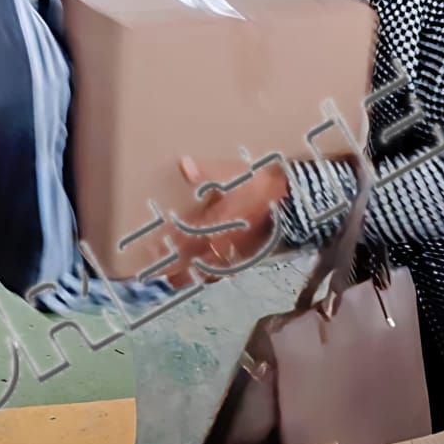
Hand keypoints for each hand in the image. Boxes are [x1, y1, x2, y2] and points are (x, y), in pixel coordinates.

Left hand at [164, 156, 288, 287]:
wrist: (291, 200)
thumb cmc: (258, 185)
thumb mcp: (232, 174)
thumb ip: (205, 173)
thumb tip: (183, 165)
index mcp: (213, 226)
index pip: (183, 243)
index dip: (166, 249)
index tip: (152, 252)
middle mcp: (220, 245)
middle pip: (191, 267)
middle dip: (174, 273)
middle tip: (160, 274)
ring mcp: (233, 255)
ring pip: (206, 274)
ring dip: (190, 276)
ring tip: (177, 278)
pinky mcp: (245, 257)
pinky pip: (222, 272)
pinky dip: (209, 274)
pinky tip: (205, 271)